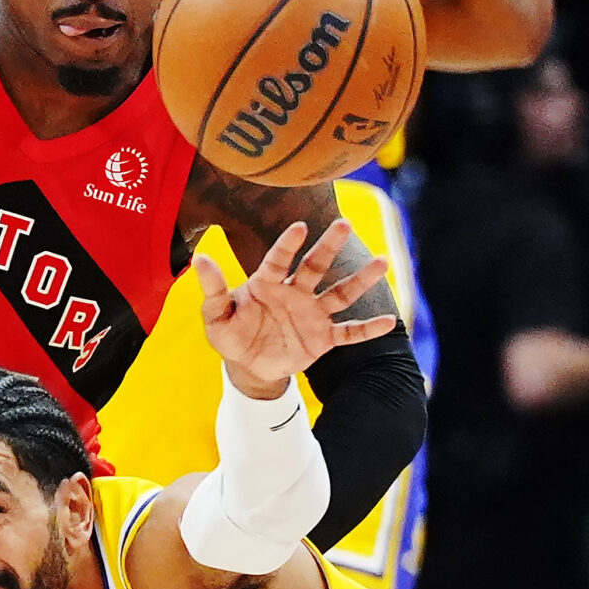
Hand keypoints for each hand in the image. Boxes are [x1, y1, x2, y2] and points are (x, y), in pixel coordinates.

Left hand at [196, 219, 393, 398]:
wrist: (248, 365)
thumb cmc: (231, 334)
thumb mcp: (216, 317)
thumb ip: (213, 289)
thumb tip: (199, 258)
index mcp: (268, 283)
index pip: (279, 259)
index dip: (288, 244)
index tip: (301, 227)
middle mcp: (295, 292)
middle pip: (315, 266)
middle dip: (330, 246)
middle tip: (345, 223)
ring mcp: (312, 314)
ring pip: (339, 293)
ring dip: (360, 280)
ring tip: (382, 261)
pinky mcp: (323, 338)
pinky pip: (348, 332)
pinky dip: (367, 329)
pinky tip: (389, 322)